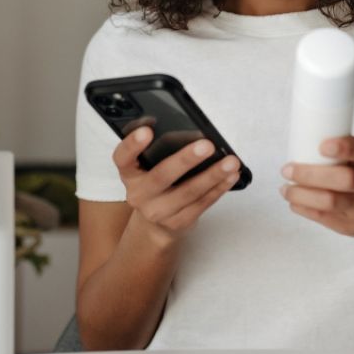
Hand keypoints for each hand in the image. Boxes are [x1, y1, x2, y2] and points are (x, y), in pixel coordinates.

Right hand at [112, 126, 241, 243]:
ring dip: (212, 175)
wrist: (155, 222)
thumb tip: (192, 132)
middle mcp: (138, 194)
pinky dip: (219, 188)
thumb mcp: (148, 166)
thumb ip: (160, 149)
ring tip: (231, 161)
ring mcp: (158, 212)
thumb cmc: (156, 183)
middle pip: (161, 176)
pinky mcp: (178, 222)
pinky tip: (231, 176)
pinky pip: (202, 204)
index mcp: (129, 173)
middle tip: (207, 145)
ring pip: (188, 192)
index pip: (123, 158)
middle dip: (186, 160)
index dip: (132, 144)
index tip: (147, 130)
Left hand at [279, 137, 353, 240]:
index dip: (345, 147)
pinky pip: (324, 218)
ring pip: (330, 201)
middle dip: (310, 174)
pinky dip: (304, 209)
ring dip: (302, 195)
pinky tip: (293, 202)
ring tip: (285, 189)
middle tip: (287, 169)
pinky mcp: (351, 225)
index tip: (322, 145)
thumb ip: (342, 152)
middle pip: (344, 179)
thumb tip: (301, 139)